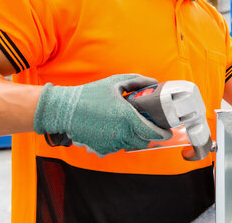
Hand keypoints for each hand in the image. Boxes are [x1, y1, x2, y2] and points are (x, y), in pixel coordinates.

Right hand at [33, 74, 171, 155]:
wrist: (64, 109)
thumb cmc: (89, 94)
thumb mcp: (115, 82)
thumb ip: (137, 82)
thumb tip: (154, 83)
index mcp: (127, 118)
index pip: (152, 133)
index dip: (163, 134)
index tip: (167, 132)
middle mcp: (121, 133)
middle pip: (144, 142)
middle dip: (149, 136)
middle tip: (148, 126)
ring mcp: (111, 143)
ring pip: (130, 145)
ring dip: (133, 137)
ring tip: (127, 124)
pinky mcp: (101, 149)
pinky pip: (117, 147)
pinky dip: (119, 140)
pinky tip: (113, 129)